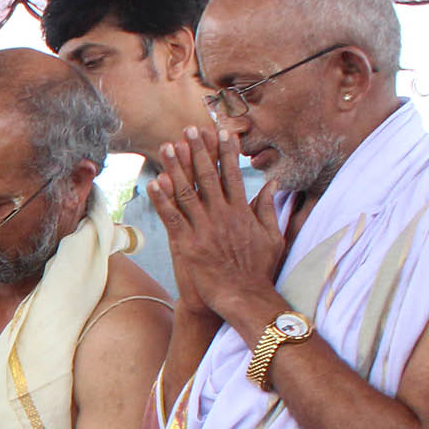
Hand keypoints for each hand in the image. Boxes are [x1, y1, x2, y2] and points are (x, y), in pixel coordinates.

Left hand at [150, 125, 285, 333]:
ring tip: (167, 147)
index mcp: (243, 211)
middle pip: (208, 177)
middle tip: (189, 130)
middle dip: (198, 151)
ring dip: (176, 168)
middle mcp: (223, 215)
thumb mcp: (273, 237)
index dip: (226, 152)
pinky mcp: (188, 244)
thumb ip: (270, 209)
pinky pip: (171, 217)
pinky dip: (162, 199)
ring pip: (187, 192)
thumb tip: (274, 185)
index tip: (221, 132)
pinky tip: (154, 182)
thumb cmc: (258, 270)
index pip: (233, 174)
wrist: (243, 298)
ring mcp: (204, 229)